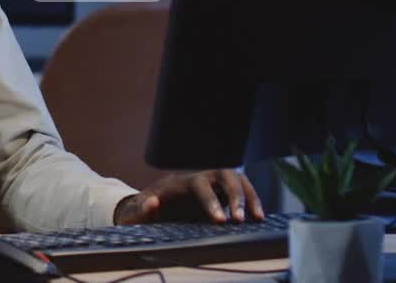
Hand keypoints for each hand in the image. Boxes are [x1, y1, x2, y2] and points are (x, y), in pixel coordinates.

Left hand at [114, 170, 264, 224]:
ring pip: (237, 180)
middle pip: (224, 175)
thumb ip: (142, 209)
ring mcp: (212, 185)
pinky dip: (251, 202)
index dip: (211, 201)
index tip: (220, 221)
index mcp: (180, 182)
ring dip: (249, 196)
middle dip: (235, 196)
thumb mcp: (137, 212)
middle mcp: (200, 178)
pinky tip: (258, 218)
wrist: (151, 206)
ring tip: (258, 218)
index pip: (200, 185)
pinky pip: (241, 192)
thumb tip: (153, 203)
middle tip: (240, 220)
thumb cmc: (144, 210)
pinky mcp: (221, 194)